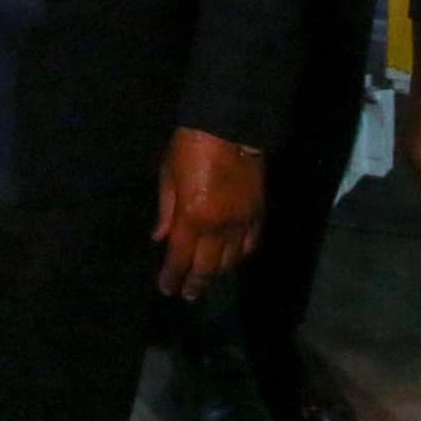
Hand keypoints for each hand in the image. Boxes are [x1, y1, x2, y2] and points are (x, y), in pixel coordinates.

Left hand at [154, 126, 264, 298]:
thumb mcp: (168, 173)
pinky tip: (232, 259)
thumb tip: (161, 238)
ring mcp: (242, 222)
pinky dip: (240, 255)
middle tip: (189, 295)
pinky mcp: (259, 213)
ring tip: (207, 279)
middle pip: (207, 266)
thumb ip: (166, 210)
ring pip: (231, 260)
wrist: (231, 124)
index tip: (167, 288)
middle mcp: (219, 227)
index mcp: (193, 217)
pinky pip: (250, 244)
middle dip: (196, 283)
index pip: (181, 257)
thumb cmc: (191, 145)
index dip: (173, 275)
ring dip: (218, 273)